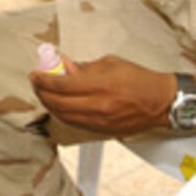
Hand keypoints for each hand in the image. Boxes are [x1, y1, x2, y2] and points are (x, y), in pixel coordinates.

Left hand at [30, 55, 174, 136]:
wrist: (160, 102)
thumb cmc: (139, 79)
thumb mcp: (110, 63)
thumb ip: (84, 67)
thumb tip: (64, 67)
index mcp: (100, 85)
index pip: (61, 85)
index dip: (43, 80)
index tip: (35, 74)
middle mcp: (98, 105)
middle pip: (58, 103)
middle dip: (42, 93)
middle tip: (36, 83)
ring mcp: (100, 121)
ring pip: (64, 116)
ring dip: (50, 105)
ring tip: (45, 94)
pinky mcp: (102, 131)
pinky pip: (75, 124)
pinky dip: (63, 115)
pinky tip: (60, 106)